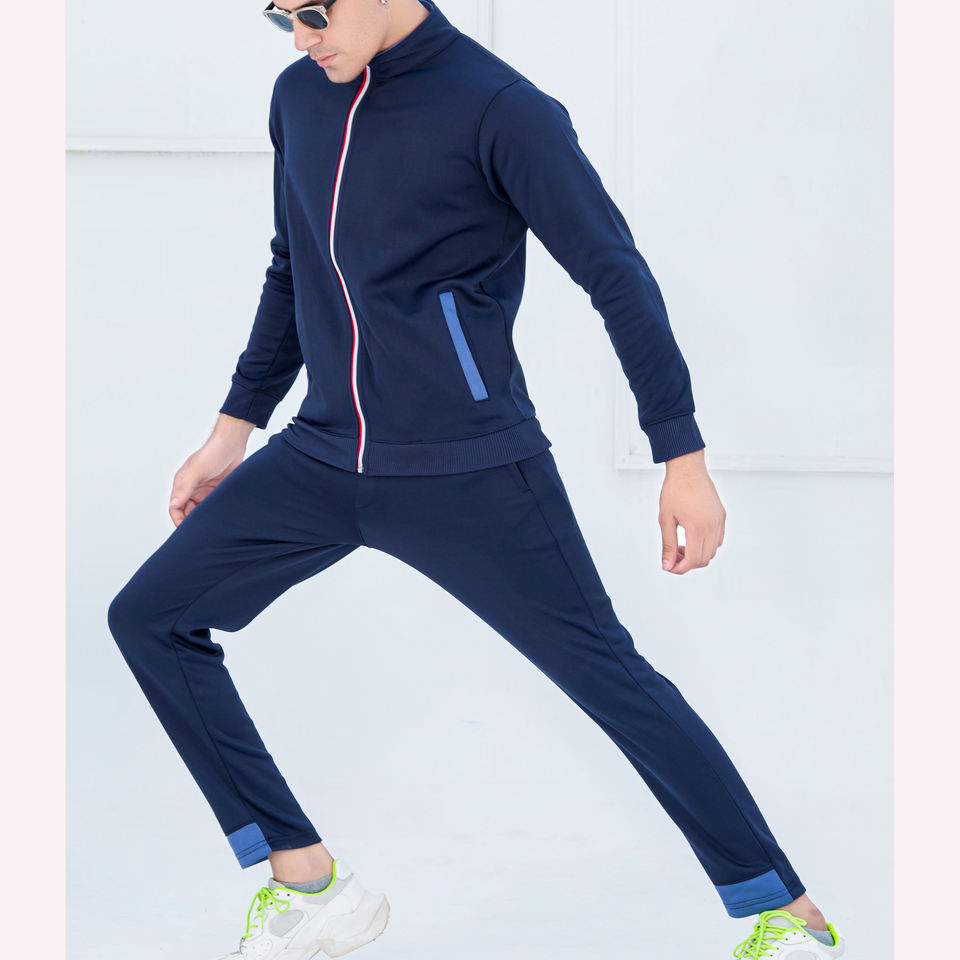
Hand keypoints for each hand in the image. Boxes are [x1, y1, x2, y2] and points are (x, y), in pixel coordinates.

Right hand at [168, 415, 252, 525]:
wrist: (233, 444)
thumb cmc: (212, 453)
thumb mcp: (197, 471)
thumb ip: (185, 488)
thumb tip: (174, 504)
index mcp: (182, 484)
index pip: (175, 508)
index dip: (179, 520)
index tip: (187, 532)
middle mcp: (192, 489)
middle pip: (188, 512)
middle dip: (192, 522)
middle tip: (202, 534)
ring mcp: (205, 491)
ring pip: (201, 511)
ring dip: (205, 518)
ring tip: (212, 528)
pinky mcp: (218, 491)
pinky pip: (214, 506)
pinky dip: (215, 513)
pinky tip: (221, 520)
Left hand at [658, 448, 724, 573]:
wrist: (687, 468)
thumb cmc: (674, 490)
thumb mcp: (665, 519)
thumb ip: (667, 544)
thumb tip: (667, 565)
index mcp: (698, 527)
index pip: (693, 560)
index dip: (680, 568)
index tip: (669, 566)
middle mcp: (713, 526)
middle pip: (704, 559)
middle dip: (687, 562)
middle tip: (672, 554)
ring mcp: (719, 521)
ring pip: (712, 551)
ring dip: (697, 554)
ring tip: (681, 544)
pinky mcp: (722, 516)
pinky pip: (717, 539)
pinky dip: (706, 545)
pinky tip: (691, 536)